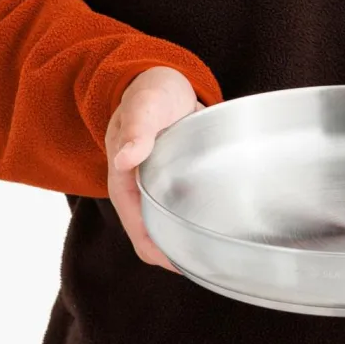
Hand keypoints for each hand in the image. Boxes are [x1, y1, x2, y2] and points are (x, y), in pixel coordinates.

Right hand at [105, 65, 201, 270]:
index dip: (161, 252)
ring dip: (187, 239)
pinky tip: (220, 223)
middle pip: (155, 237)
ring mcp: (155, 187)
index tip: (186, 264)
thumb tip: (125, 159)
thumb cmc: (148, 93)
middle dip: (177, 253)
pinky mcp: (173, 180)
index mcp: (124, 182)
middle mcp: (138, 190)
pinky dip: (196, 220)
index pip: (140, 232)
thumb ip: (136, 129)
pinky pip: (181, 209)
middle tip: (212, 262)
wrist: (158, 80)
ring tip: (219, 251)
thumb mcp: (145, 105)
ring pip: (169, 226)